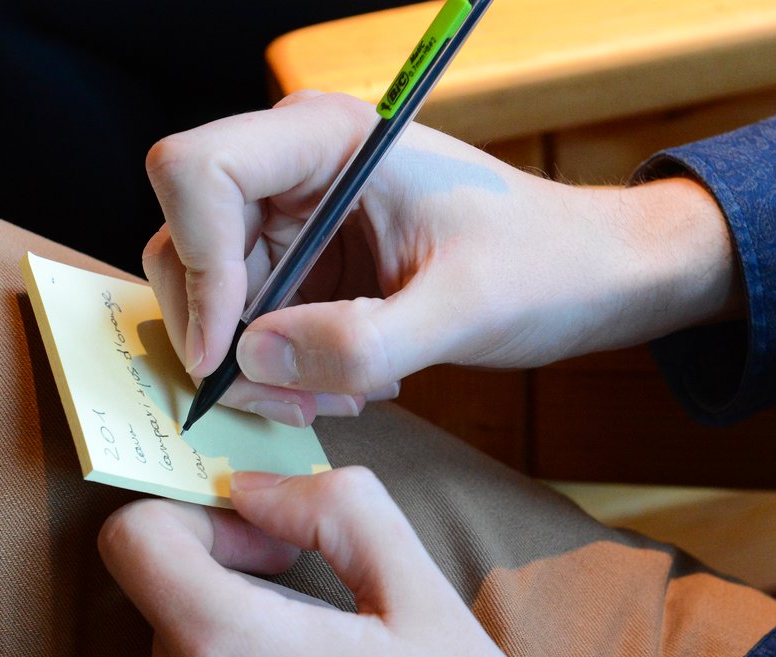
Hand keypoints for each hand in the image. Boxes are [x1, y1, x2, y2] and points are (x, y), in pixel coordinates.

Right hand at [144, 91, 738, 425]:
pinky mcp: (301, 267)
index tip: (228, 352)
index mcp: (326, 137)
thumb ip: (361, 340)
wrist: (591, 277)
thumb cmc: (547, 265)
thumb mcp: (464, 308)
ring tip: (334, 397)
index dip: (197, 263)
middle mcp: (293, 170)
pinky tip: (341, 387)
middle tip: (289, 399)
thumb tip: (250, 361)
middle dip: (219, 334)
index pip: (195, 171)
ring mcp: (291, 220)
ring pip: (207, 293)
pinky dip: (274, 370)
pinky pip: (245, 323)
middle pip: (184, 241)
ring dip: (250, 365)